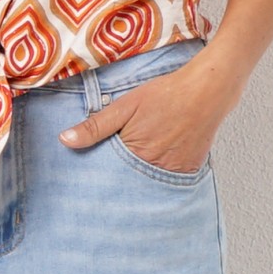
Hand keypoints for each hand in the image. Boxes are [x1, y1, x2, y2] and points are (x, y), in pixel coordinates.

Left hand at [58, 46, 247, 171]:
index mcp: (135, 155)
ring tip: (136, 167)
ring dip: (138, 178)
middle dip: (117, 180)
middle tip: (113, 171)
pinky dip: (158, 174)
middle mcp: (155, 170)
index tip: (87, 177)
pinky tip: (156, 159)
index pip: (108, 176)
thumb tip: (65, 140)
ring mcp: (174, 173)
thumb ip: (95, 126)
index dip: (98, 173)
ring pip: (147, 183)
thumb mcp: (125, 105)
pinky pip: (168, 180)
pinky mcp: (189, 170)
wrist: (207, 90)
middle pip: (128, 183)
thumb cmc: (165, 94)